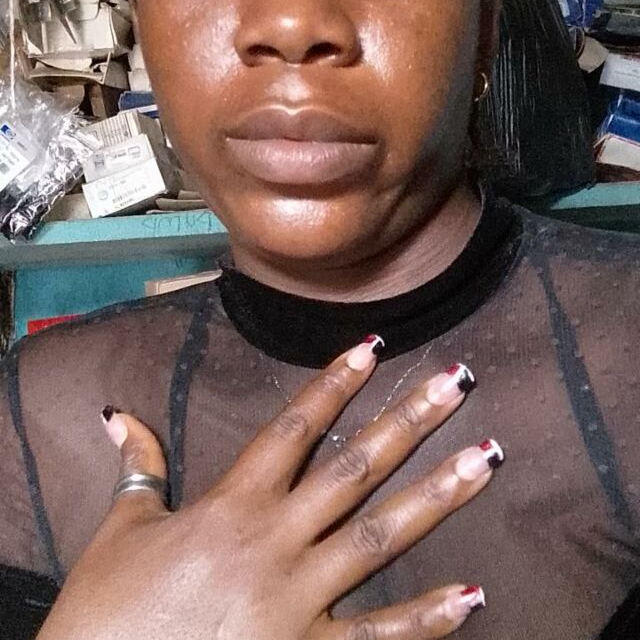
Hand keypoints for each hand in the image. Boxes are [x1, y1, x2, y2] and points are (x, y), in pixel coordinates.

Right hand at [38, 339, 501, 639]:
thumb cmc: (106, 611)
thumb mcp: (120, 529)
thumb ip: (139, 467)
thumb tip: (118, 414)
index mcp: (232, 503)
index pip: (293, 427)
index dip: (334, 384)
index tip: (374, 347)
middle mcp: (275, 538)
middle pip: (354, 467)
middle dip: (409, 420)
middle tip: (458, 382)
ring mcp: (297, 597)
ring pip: (380, 536)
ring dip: (438, 496)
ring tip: (487, 460)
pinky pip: (375, 637)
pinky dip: (426, 619)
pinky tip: (473, 595)